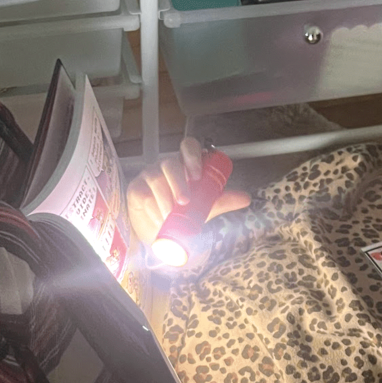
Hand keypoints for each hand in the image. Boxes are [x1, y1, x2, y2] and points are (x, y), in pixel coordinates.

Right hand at [127, 137, 250, 246]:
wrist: (161, 236)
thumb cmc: (182, 215)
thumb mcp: (204, 208)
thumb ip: (222, 200)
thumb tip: (245, 198)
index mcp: (185, 166)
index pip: (188, 147)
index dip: (193, 155)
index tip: (198, 175)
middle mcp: (166, 167)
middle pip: (170, 163)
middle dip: (179, 182)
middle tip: (185, 202)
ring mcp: (149, 176)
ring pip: (155, 178)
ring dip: (165, 199)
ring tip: (171, 216)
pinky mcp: (135, 189)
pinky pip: (143, 193)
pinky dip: (152, 208)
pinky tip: (159, 218)